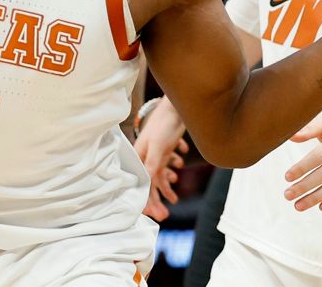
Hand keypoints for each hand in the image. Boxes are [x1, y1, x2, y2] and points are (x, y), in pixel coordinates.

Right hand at [134, 98, 188, 221]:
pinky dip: (174, 167)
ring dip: (166, 187)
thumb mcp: (157, 148)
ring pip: (159, 175)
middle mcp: (146, 157)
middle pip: (150, 183)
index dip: (146, 201)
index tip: (155, 215)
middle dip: (157, 199)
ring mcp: (156, 152)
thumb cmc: (164, 125)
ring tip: (175, 199)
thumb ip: (152, 165)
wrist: (177, 106)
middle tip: (165, 215)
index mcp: (140, 158)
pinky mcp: (166, 147)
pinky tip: (180, 164)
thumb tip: (147, 185)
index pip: (141, 185)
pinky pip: (168, 163)